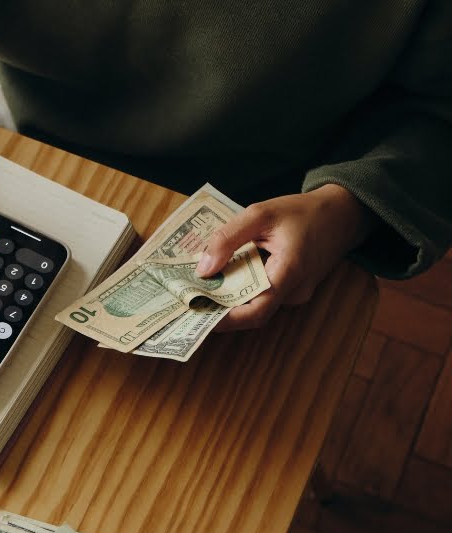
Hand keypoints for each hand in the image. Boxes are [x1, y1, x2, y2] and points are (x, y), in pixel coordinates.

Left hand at [195, 184, 374, 330]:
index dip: (225, 320)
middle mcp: (295, 291)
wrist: (343, 213)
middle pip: (252, 311)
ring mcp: (297, 293)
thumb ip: (228, 238)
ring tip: (200, 286)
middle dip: (221, 308)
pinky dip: (244, 288)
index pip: (255, 312)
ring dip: (231, 297)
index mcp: (290, 273)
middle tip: (189, 299)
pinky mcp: (294, 290)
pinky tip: (224, 276)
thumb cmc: (302, 211)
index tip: (198, 315)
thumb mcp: (261, 213)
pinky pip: (265, 295)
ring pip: (257, 303)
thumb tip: (202, 269)